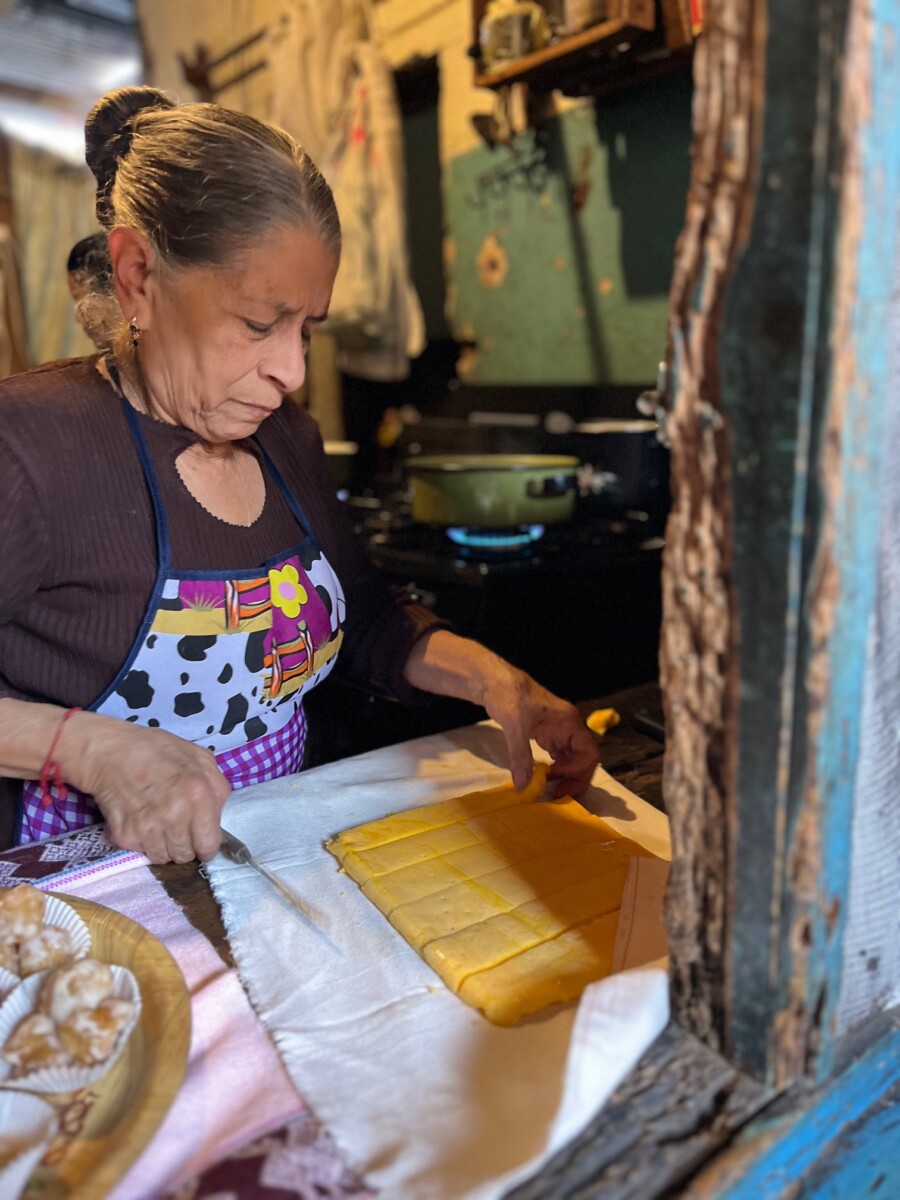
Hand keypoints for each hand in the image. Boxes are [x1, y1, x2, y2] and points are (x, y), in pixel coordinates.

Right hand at [59, 713, 229, 863]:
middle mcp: (175, 815)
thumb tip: (217, 817)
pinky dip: (139, 839)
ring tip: (156, 820)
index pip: (209, 846)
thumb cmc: (157, 750)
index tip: (199, 838)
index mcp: (199, 795)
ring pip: (162, 857)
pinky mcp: (124, 835)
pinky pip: (139, 851)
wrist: (110, 751)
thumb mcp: (199, 757)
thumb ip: (216, 787)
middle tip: (175, 826)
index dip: (206, 844)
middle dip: (184, 844)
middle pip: (185, 856)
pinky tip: (138, 818)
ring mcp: (148, 828)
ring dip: (161, 844)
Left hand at [481, 665, 598, 797]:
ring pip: (573, 759)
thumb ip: (520, 757)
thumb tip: (523, 786)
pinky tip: (543, 778)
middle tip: (557, 794)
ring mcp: (559, 731)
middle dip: (575, 778)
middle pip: (585, 759)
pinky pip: (560, 756)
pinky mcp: (548, 734)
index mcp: (569, 722)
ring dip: (566, 776)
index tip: (554, 776)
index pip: (589, 752)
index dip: (576, 770)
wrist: (495, 682)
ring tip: (550, 790)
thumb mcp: (514, 727)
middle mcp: (569, 727)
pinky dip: (556, 769)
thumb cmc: (509, 697)